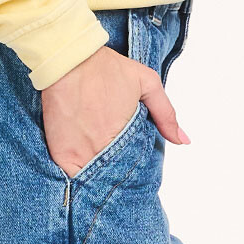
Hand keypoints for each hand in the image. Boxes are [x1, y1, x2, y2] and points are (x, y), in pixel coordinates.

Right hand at [41, 45, 189, 178]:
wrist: (69, 60)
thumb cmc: (106, 68)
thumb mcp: (147, 83)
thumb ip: (166, 114)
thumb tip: (182, 140)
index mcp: (126, 136)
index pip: (134, 168)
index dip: (134, 173)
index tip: (133, 174)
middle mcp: (103, 148)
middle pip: (113, 178)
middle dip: (116, 180)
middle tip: (118, 179)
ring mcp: (80, 152)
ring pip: (92, 181)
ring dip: (97, 182)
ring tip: (101, 182)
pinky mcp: (60, 151)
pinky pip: (69, 178)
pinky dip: (76, 181)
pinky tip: (82, 179)